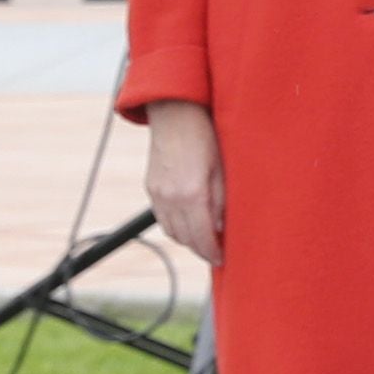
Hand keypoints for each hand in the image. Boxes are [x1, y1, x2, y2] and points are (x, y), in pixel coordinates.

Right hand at [145, 97, 223, 261]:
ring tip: (205, 240)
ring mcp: (157, 194)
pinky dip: (176, 226)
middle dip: (201, 249)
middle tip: (216, 253)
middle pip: (184, 239)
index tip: (223, 260)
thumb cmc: (206, 137)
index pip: (201, 237)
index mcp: (191, 195)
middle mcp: (170, 198)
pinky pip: (162, 218)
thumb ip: (221, 202)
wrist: (175, 113)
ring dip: (187, 240)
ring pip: (171, 231)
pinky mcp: (151, 187)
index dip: (212, 252)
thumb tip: (219, 228)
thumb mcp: (222, 170)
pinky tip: (189, 222)